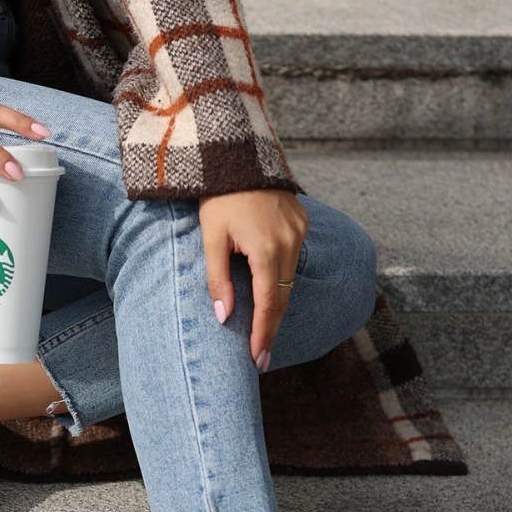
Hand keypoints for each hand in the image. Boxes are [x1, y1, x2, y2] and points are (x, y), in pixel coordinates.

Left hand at [199, 190, 308, 369]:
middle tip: (260, 358)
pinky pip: (292, 260)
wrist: (238, 152)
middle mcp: (289, 242)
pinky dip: (281, 280)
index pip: (268, 304)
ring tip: (262, 332)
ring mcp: (299, 231)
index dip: (263, 334)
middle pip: (282, 298)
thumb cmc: (218, 196)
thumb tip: (224, 317)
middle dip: (271, 329)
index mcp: (266, 249)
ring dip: (277, 306)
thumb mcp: (211, 238)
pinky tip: (270, 294)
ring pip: (289, 281)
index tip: (257, 359)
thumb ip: (218, 279)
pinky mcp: (301, 222)